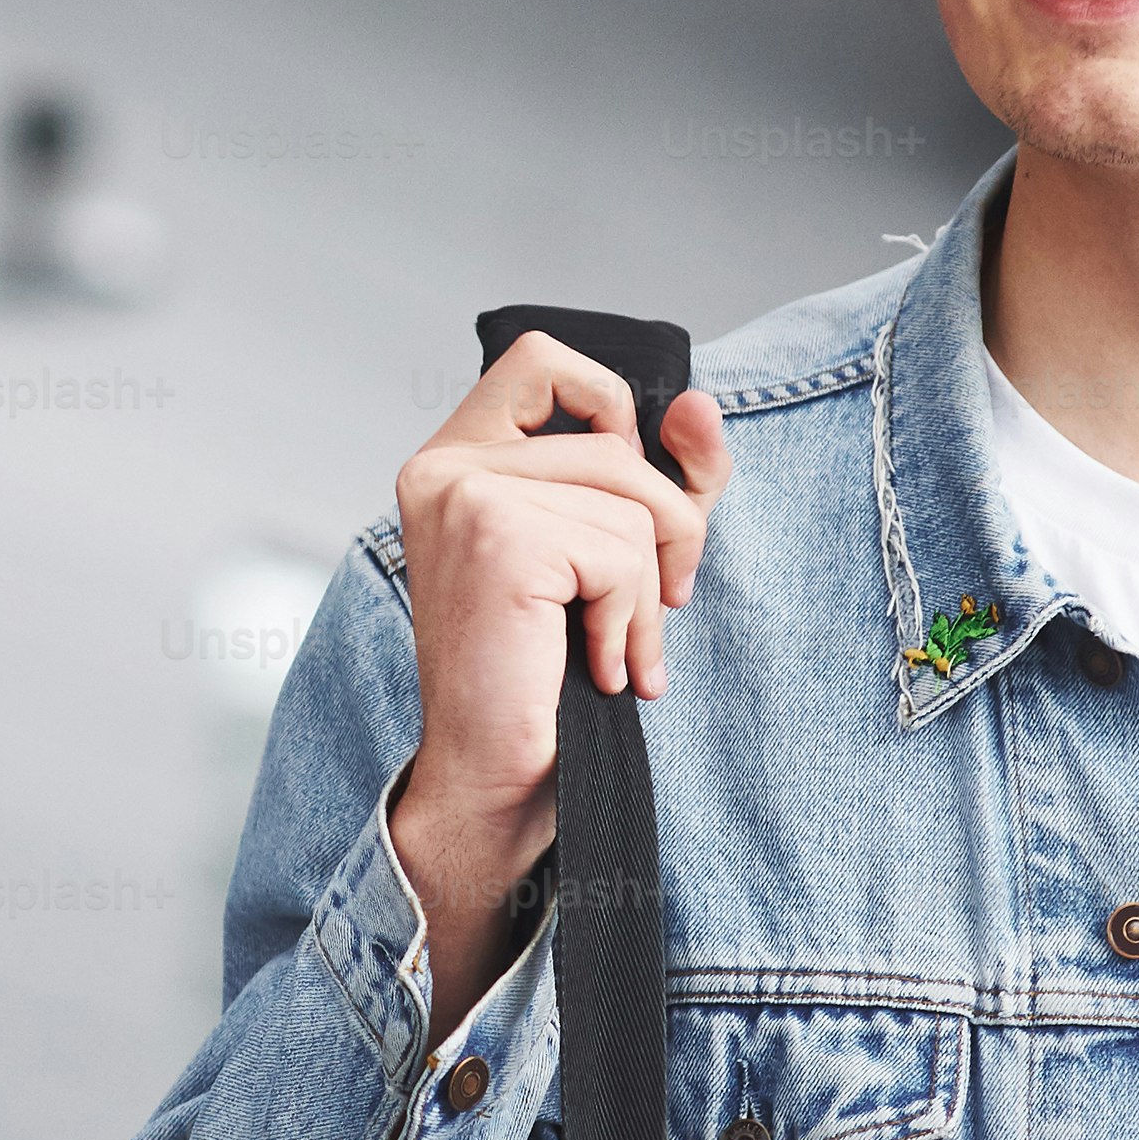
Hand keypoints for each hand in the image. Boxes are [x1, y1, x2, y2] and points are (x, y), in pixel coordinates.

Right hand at [384, 334, 730, 1043]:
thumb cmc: (545, 679)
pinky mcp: (494, 537)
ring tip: (614, 647)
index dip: (612, 405)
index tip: (631, 491)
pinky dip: (628, 618)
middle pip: (614, 436)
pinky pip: (618, 549)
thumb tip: (697, 405)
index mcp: (453, 460)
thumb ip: (665, 478)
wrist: (495, 781)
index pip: (542, 358)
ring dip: (646, 590)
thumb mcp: (618, 559)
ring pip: (627, 500)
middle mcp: (442, 466)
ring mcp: (461, 495)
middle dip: (668, 523)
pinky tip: (596, 665)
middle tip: (660, 600)